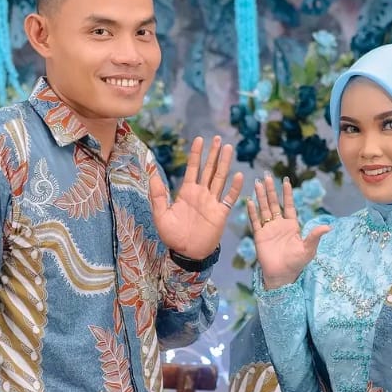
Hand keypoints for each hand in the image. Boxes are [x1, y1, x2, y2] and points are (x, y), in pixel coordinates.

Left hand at [148, 136, 243, 259]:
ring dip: (225, 164)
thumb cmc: (173, 236)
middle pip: (209, 170)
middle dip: (213, 154)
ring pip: (220, 179)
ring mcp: (212, 202)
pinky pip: (229, 198)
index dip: (196, 154)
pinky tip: (239, 176)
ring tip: (228, 149)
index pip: (193, 168)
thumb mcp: (161, 214)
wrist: (187, 253)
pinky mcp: (221, 213)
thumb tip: (152, 173)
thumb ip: (157, 194)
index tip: (199, 139)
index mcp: (187, 192)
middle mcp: (201, 194)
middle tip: (218, 138)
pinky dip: (234, 188)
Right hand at [248, 175, 330, 289]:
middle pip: (274, 203)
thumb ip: (314, 236)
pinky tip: (249, 201)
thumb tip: (328, 227)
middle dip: (271, 190)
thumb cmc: (296, 263)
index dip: (287, 193)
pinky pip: (255, 221)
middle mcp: (279, 224)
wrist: (281, 275)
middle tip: (266, 176)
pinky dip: (252, 211)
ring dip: (260, 196)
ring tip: (256, 183)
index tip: (286, 180)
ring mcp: (268, 229)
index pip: (289, 205)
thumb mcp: (308, 249)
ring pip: (264, 209)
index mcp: (292, 225)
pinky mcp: (259, 236)